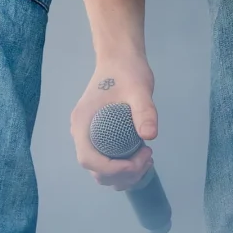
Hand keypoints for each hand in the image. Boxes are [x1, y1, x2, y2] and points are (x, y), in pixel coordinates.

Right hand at [70, 57, 156, 191]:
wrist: (121, 58)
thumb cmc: (126, 71)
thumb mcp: (138, 88)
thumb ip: (144, 110)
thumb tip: (150, 135)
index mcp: (83, 123)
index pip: (88, 159)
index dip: (111, 169)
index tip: (135, 163)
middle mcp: (82, 133)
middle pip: (96, 170)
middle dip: (123, 173)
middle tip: (147, 157)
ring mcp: (90, 136)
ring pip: (102, 171)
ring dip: (125, 174)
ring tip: (147, 158)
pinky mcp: (100, 136)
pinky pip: (108, 161)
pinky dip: (124, 168)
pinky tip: (142, 156)